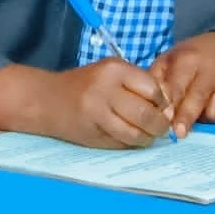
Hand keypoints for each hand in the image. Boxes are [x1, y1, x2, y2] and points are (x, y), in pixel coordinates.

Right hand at [44, 58, 173, 148]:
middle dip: (159, 125)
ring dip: (147, 138)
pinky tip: (130, 138)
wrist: (46, 99)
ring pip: (135, 133)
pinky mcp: (92, 133)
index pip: (153, 89)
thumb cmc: (85, 84)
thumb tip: (168, 108)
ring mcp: (97, 113)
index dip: (162, 102)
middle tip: (161, 128)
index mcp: (114, 69)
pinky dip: (132, 144)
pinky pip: (122, 143)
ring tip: (147, 136)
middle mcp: (105, 90)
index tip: (163, 108)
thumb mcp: (110, 73)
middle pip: (146, 113)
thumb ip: (138, 85)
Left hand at [149, 32, 214, 136]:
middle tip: (178, 133)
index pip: (175, 85)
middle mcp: (210, 68)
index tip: (163, 118)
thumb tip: (145, 105)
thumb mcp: (171, 60)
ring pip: (213, 111)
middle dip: (185, 118)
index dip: (168, 104)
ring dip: (202, 118)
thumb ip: (157, 80)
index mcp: (187, 59)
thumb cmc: (194, 58)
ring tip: (199, 109)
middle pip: (195, 99)